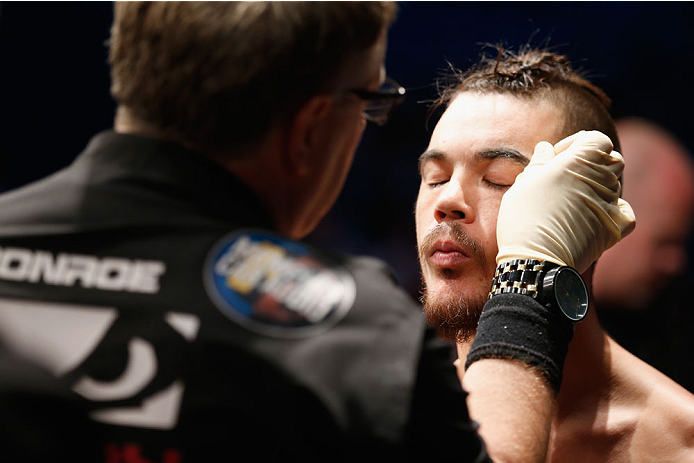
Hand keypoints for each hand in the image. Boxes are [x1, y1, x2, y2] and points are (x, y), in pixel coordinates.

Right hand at [496, 130, 635, 272]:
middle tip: (564, 177)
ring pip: (614, 185)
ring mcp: (611, 204)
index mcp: (581, 160)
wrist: (537, 258)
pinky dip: (615, 209)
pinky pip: (625, 212)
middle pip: (610, 160)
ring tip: (570, 200)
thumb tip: (546, 149)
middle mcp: (602, 178)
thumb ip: (540, 162)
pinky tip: (597, 213)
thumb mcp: (525, 182)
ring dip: (597, 187)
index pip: (595, 139)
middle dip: (590, 163)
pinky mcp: (614, 227)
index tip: (556, 157)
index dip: (576, 143)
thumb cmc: (525, 215)